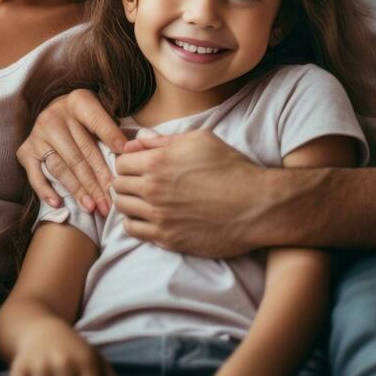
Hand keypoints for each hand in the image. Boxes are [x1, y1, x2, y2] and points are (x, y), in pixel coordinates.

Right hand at [17, 89, 126, 216]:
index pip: (97, 122)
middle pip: (80, 154)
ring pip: (61, 167)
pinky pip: (35, 174)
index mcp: (78, 101)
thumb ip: (114, 128)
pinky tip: (58, 204)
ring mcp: (38, 134)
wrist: (56, 108)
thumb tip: (132, 149)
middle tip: (110, 201)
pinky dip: (45, 190)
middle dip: (97, 181)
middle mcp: (54, 116)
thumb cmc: (85, 116)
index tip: (125, 161)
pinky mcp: (25, 150)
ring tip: (92, 207)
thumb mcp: (101, 110)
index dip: (112, 140)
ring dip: (77, 190)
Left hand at [113, 130, 265, 256]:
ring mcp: (158, 216)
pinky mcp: (167, 238)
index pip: (121, 160)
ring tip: (144, 198)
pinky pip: (133, 230)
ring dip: (129, 200)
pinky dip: (134, 222)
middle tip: (141, 181)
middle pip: (118, 184)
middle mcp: (153, 189)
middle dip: (127, 180)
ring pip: (122, 207)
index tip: (139, 164)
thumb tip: (139, 138)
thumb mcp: (201, 140)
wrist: (256, 205)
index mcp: (158, 162)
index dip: (129, 160)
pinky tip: (148, 216)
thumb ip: (165, 140)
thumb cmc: (232, 167)